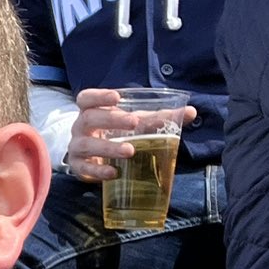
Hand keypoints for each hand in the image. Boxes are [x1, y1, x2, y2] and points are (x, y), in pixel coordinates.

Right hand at [64, 88, 197, 180]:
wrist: (94, 157)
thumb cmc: (116, 133)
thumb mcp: (135, 122)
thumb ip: (159, 117)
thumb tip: (191, 112)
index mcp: (92, 111)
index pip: (86, 98)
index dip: (99, 96)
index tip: (117, 97)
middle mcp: (81, 127)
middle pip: (89, 118)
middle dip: (111, 119)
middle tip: (134, 123)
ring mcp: (77, 147)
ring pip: (86, 144)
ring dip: (108, 147)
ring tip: (129, 151)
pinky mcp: (79, 167)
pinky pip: (84, 169)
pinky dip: (98, 171)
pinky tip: (113, 172)